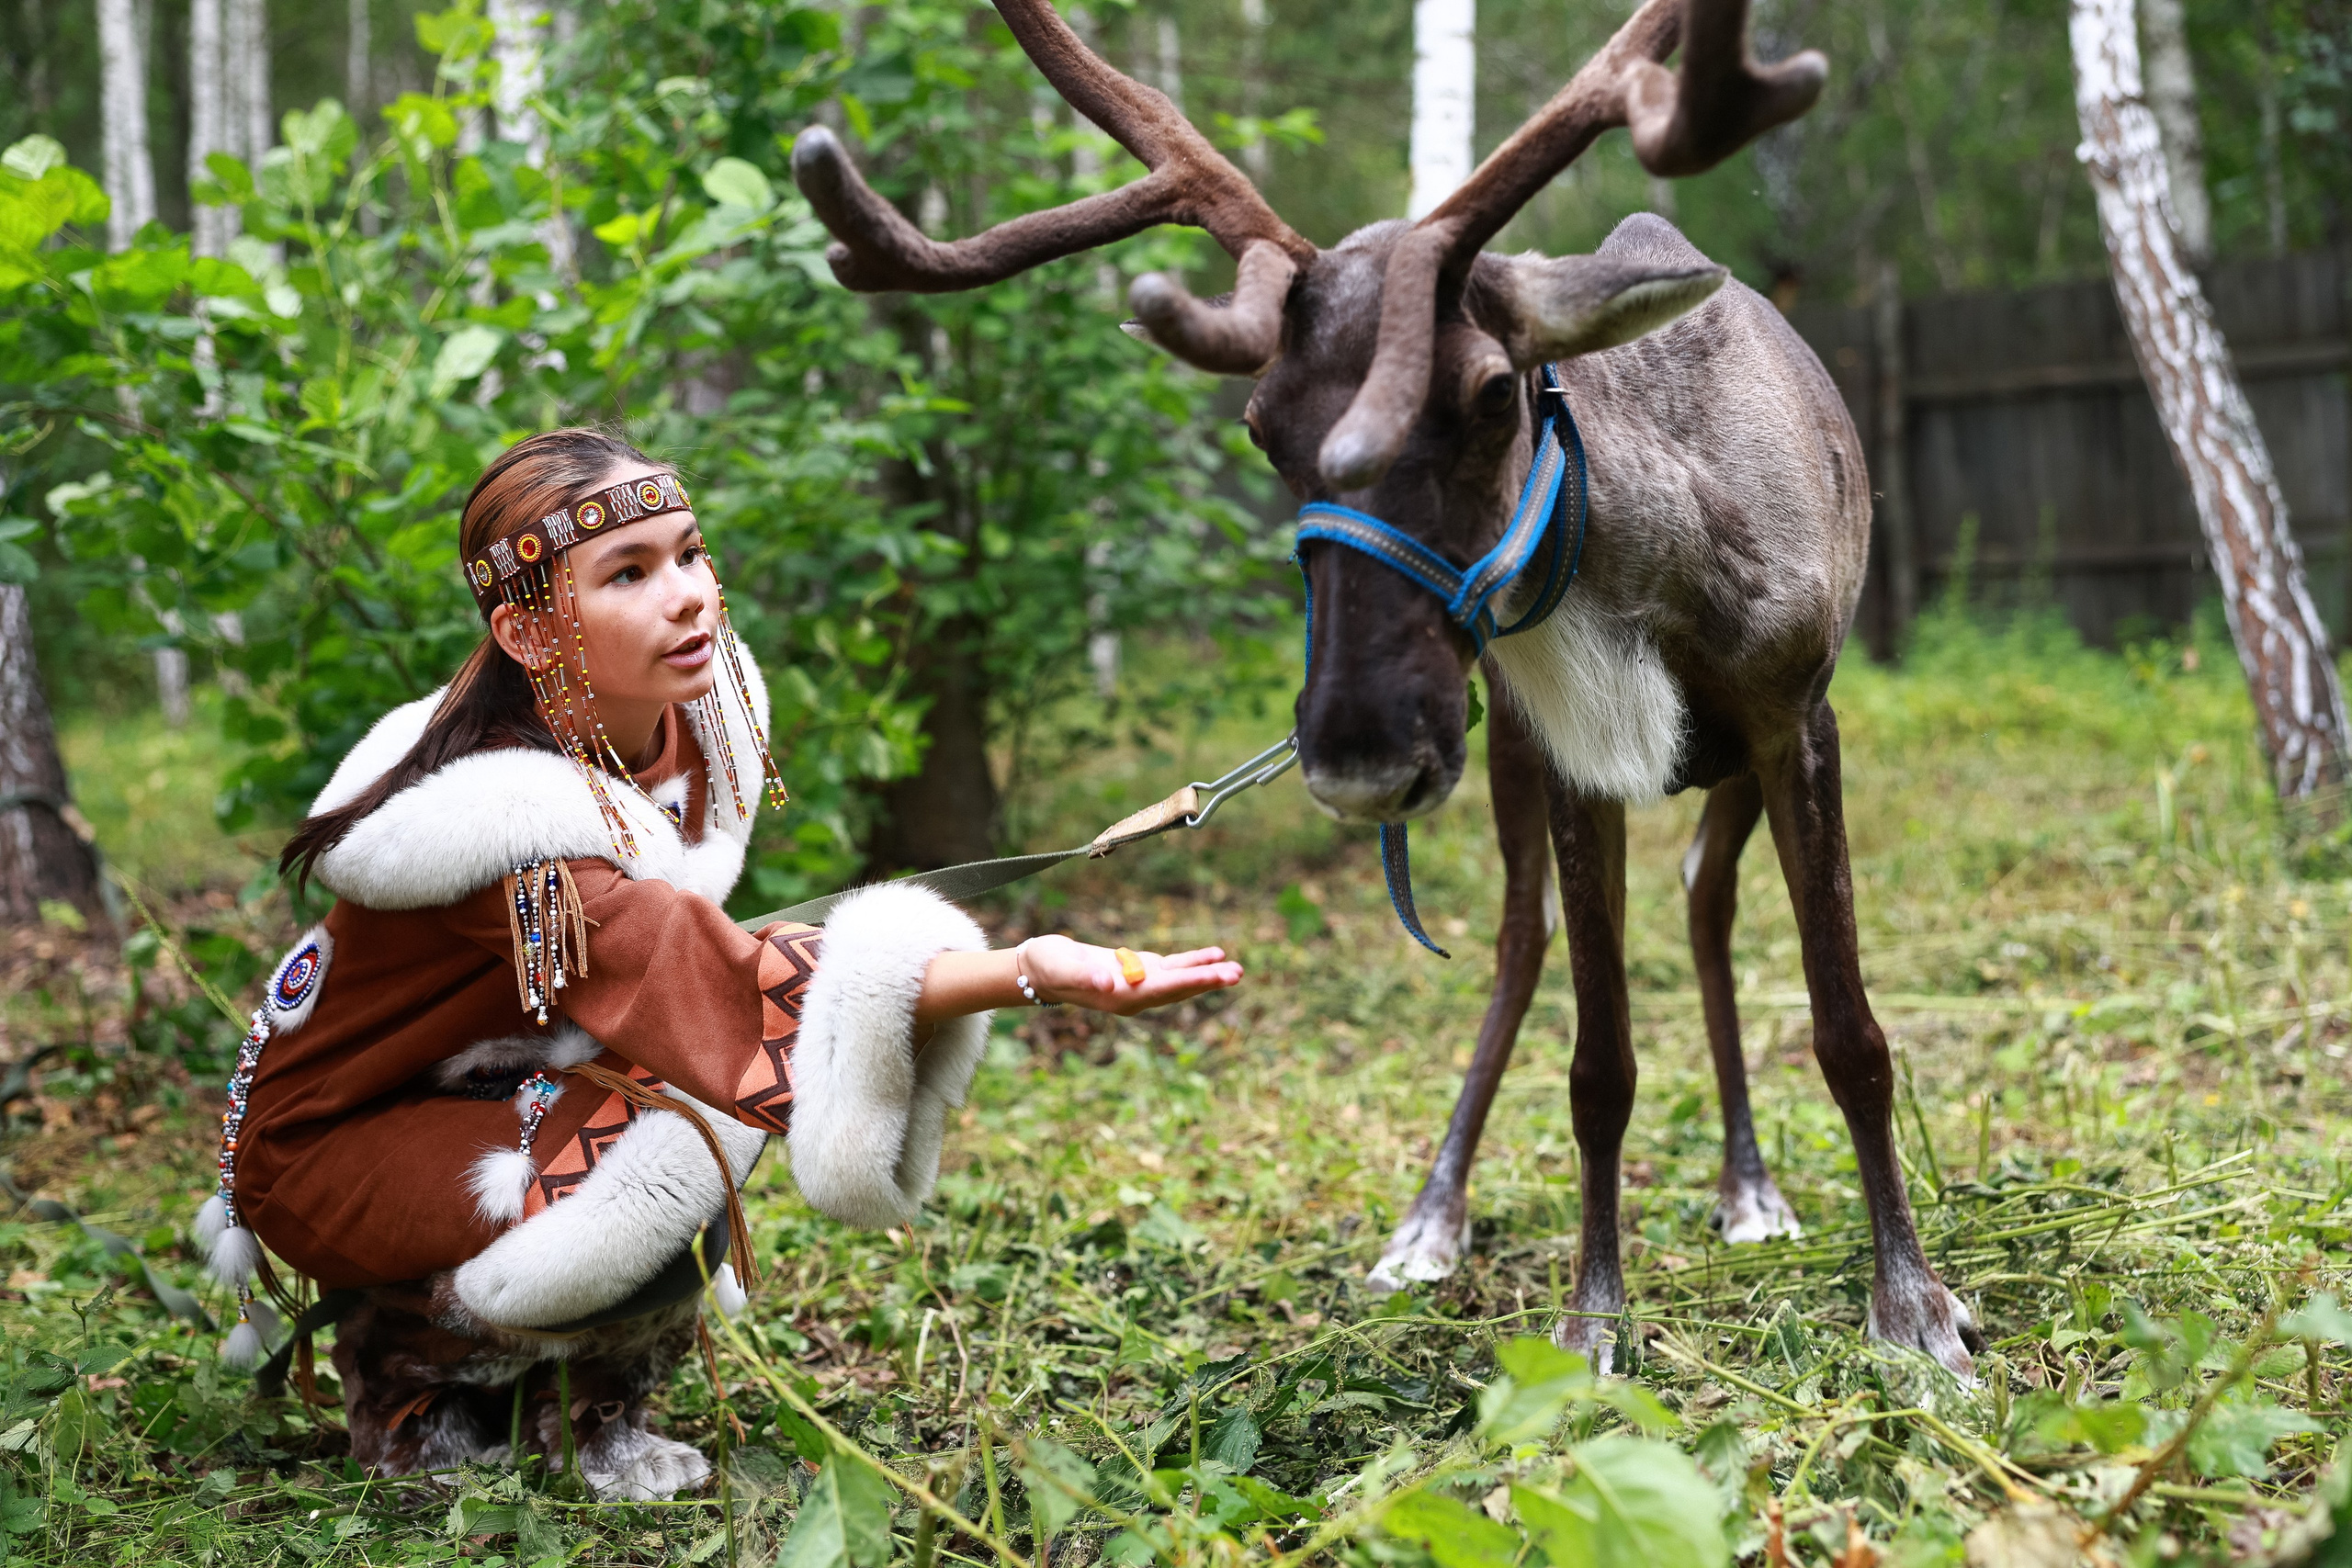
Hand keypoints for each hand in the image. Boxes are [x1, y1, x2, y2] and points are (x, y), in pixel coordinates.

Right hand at [1019, 935, 1243, 1015]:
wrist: (1039, 969)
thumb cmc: (1048, 967)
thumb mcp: (1061, 968)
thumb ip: (1084, 976)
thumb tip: (1108, 984)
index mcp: (1121, 997)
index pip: (1164, 990)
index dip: (1192, 982)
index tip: (1217, 976)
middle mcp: (1136, 995)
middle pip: (1179, 989)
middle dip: (1208, 981)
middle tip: (1238, 973)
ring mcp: (1139, 984)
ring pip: (1180, 980)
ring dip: (1207, 974)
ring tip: (1236, 969)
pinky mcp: (1138, 970)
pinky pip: (1172, 968)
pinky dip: (1192, 963)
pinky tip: (1214, 956)